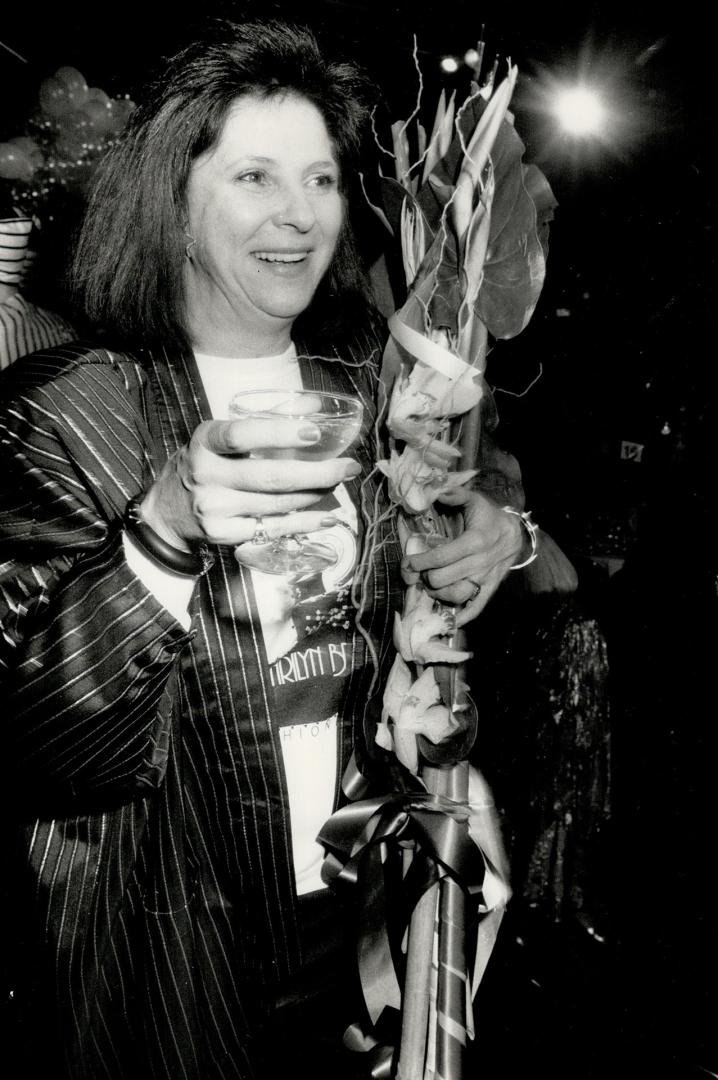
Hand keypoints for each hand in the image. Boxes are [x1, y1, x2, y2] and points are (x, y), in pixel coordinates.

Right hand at [137, 416, 360, 549]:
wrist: (168, 513)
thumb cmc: (205, 464)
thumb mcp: (220, 437)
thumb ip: (265, 420)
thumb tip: (315, 405)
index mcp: (205, 442)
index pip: (242, 435)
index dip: (279, 433)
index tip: (314, 431)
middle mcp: (207, 476)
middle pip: (271, 477)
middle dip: (317, 472)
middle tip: (348, 466)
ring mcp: (215, 509)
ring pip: (277, 504)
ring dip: (316, 494)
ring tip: (339, 483)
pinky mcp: (225, 534)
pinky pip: (273, 529)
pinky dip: (304, 523)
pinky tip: (327, 516)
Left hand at [401, 490, 523, 626]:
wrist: (515, 532)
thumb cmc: (487, 516)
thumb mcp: (473, 500)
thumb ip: (455, 494)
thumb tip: (438, 491)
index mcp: (474, 541)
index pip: (441, 558)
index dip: (420, 562)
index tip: (407, 563)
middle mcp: (480, 563)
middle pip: (443, 579)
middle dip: (424, 578)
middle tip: (416, 573)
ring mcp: (485, 579)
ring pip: (455, 595)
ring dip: (437, 594)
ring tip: (429, 586)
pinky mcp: (490, 589)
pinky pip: (476, 607)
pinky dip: (462, 617)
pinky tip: (449, 621)